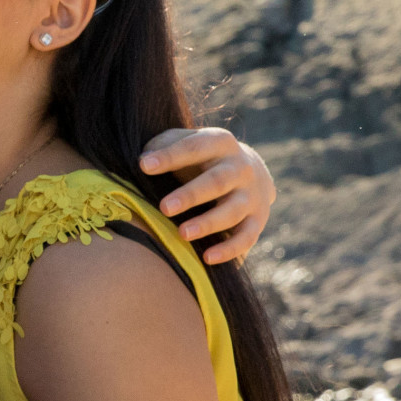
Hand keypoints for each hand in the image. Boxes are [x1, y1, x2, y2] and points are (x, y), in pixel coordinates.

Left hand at [139, 127, 275, 264]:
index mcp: (220, 143)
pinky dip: (229, 250)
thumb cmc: (200, 156)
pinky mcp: (257, 220)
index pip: (195, 147)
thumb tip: (143, 162)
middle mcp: (241, 167)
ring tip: (182, 233)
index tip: (144, 166)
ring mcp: (252, 195)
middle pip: (217, 181)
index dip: (170, 156)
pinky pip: (246, 237)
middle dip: (191, 195)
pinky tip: (207, 258)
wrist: (247, 170)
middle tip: (164, 208)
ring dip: (208, 224)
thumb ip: (163, 147)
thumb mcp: (185, 141)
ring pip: (232, 211)